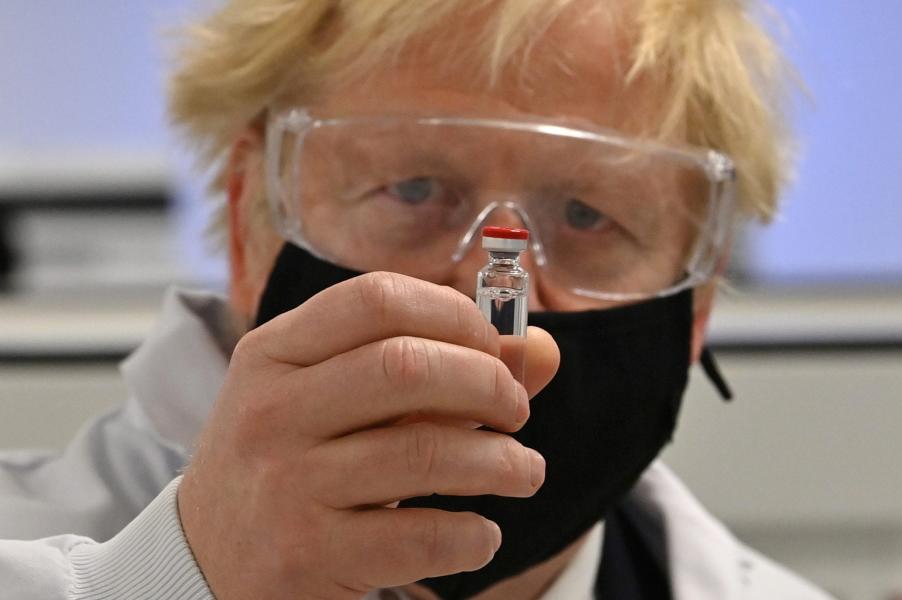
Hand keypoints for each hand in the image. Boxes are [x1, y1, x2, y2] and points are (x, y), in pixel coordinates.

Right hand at [178, 272, 559, 598]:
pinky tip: (480, 533)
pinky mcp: (306, 554)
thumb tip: (540, 349)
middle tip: (515, 411)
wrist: (204, 560)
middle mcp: (271, 410)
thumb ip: (435, 368)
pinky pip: (419, 537)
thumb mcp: (332, 399)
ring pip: (424, 453)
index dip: (453, 314)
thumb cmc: (288, 461)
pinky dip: (472, 536)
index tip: (490, 345)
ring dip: (502, 463)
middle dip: (487, 383)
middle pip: (405, 366)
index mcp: (275, 352)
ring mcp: (285, 484)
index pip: (376, 299)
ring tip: (525, 472)